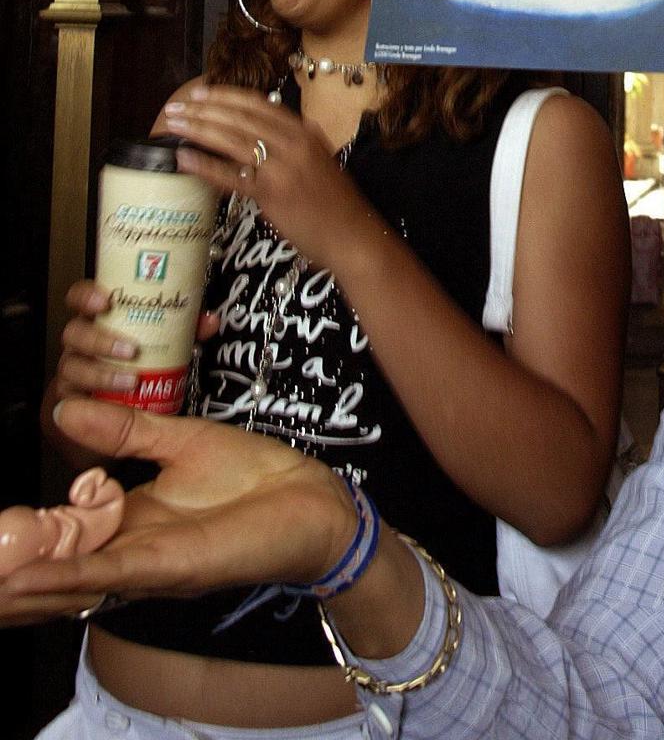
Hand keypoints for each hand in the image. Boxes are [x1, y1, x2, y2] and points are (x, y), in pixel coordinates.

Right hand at [0, 399, 351, 624]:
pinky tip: (30, 579)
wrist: (312, 501)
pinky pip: (108, 574)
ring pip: (72, 577)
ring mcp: (148, 563)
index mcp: (133, 519)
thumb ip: (124, 427)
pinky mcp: (170, 567)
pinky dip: (67, 578)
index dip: (30, 524)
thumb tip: (67, 406)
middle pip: (61, 563)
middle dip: (16, 566)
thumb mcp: (180, 440)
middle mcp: (133, 548)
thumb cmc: (254, 476)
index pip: (66, 527)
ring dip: (27, 579)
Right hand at [53, 279, 217, 402]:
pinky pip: (70, 400)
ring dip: (101, 373)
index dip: (86, 295)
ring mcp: (72, 372)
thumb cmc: (138, 361)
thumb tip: (209, 320)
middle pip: (74, 332)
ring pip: (71, 366)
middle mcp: (80, 344)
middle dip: (100, 339)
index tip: (105, 300)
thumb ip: (184, 328)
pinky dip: (90, 401)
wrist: (118, 408)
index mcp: (98, 320)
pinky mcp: (70, 402)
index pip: (80, 298)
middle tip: (131, 348)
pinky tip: (110, 404)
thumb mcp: (162, 340)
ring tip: (130, 380)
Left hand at [165, 86, 371, 273]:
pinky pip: (231, 175)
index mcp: (305, 130)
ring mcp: (284, 166)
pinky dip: (204, 165)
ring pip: (233, 140)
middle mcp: (294, 142)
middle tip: (175, 106)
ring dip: (199, 129)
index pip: (259, 104)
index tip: (201, 91)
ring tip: (173, 124)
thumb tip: (249, 136)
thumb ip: (287, 145)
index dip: (226, 96)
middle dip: (204, 110)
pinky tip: (184, 158)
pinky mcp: (273, 192)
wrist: (352, 233)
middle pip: (241, 118)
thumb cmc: (333, 201)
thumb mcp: (314, 161)